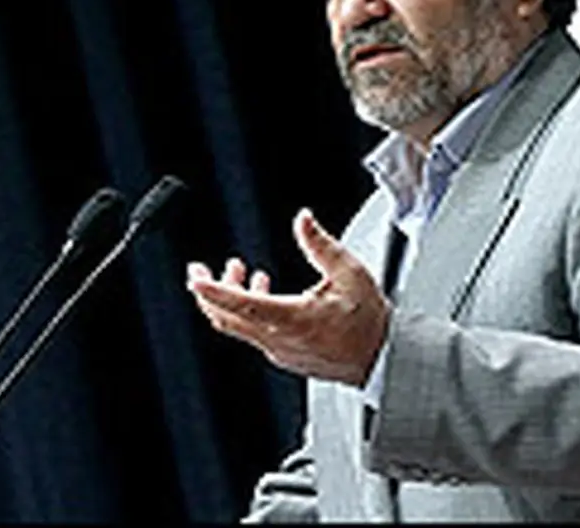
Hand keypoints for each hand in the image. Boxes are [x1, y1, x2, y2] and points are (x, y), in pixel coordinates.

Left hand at [186, 208, 390, 385]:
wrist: (383, 358)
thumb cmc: (369, 321)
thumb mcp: (350, 272)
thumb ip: (320, 244)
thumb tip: (303, 219)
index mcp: (294, 319)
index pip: (242, 305)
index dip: (214, 291)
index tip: (196, 279)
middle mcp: (281, 340)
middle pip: (227, 319)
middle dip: (208, 293)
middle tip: (198, 271)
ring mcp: (280, 351)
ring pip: (238, 327)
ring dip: (230, 298)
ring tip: (236, 271)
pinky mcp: (284, 356)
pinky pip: (253, 334)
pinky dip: (247, 311)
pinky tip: (261, 292)